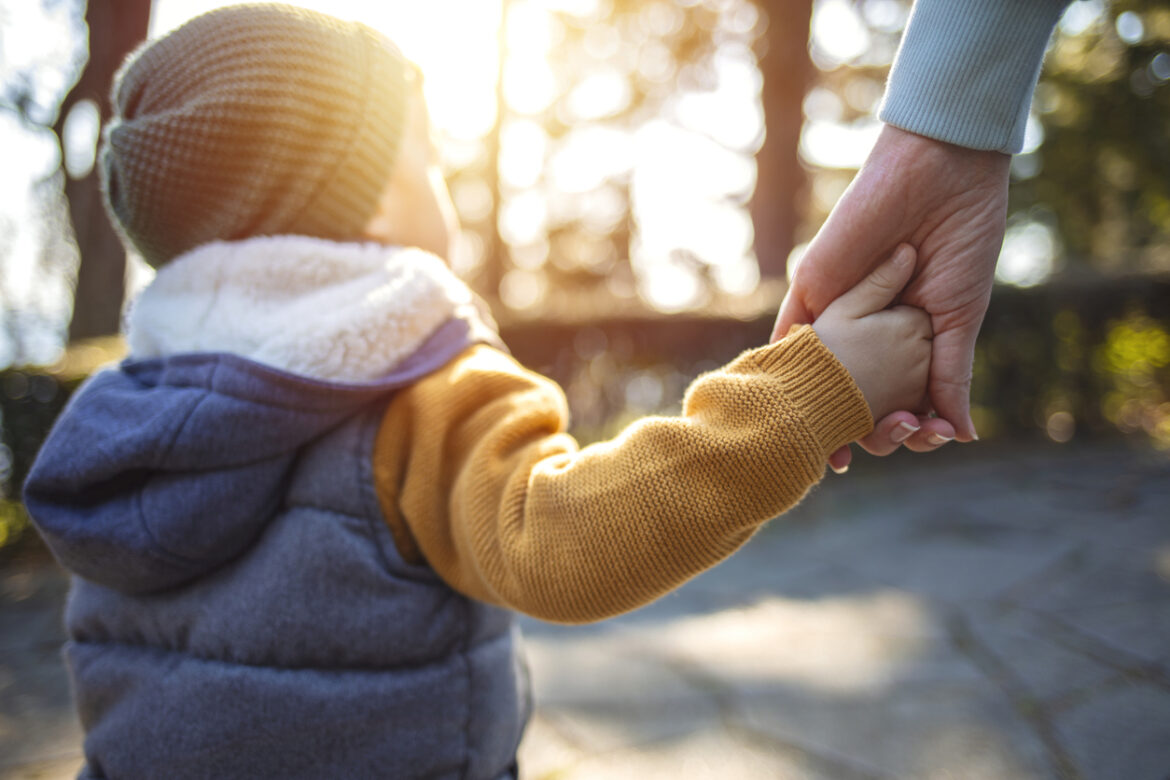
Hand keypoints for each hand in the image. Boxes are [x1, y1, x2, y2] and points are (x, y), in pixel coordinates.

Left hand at [774, 125, 1009, 457]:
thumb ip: (951, 375)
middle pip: (855, 395)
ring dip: (825, 414)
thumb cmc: (961, 240)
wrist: (939, 176)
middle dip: (868, 429)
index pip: (899, 396)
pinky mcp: (812, 288)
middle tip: (891, 438)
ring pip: (822, 376)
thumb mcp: (959, 317)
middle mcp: (866, 331)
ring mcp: (836, 312)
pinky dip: (790, 370)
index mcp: (905, 338)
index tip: (925, 438)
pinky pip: (790, 335)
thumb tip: (961, 436)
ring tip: (839, 450)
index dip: (908, 425)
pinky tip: (795, 404)